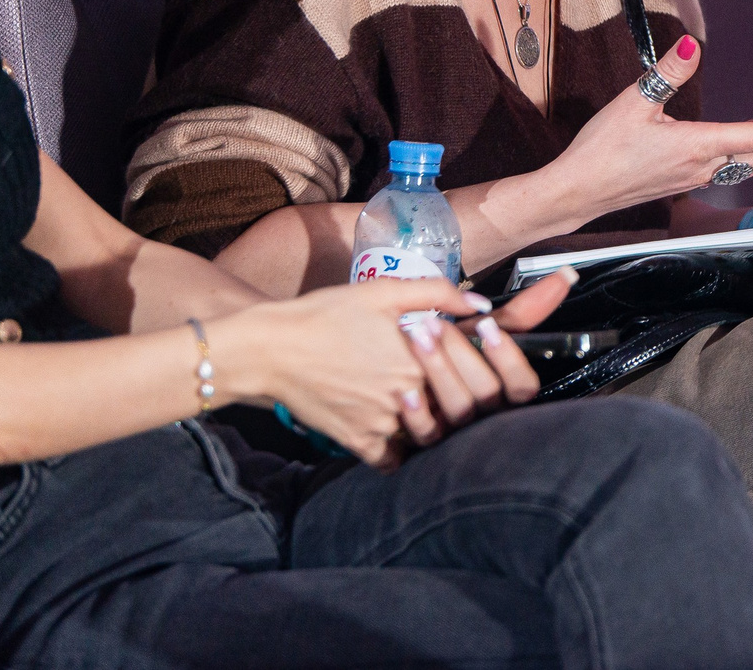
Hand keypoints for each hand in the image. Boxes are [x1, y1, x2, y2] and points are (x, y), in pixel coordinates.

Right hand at [209, 277, 494, 469]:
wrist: (271, 349)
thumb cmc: (326, 315)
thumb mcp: (384, 292)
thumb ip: (438, 294)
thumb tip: (481, 304)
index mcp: (418, 361)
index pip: (469, 375)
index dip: (472, 367)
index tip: (466, 359)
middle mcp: (405, 399)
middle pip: (453, 410)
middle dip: (457, 397)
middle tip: (451, 384)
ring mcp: (381, 425)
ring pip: (427, 437)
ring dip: (432, 424)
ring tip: (428, 405)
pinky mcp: (356, 442)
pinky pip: (391, 460)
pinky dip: (400, 452)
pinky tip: (400, 432)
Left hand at [392, 269, 582, 444]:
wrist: (406, 377)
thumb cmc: (454, 354)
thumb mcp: (485, 334)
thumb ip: (523, 312)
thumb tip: (567, 274)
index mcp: (507, 392)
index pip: (523, 386)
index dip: (508, 358)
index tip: (487, 326)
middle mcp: (488, 415)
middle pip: (486, 394)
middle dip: (462, 356)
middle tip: (434, 325)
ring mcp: (459, 434)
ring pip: (458, 411)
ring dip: (438, 372)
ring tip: (416, 339)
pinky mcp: (427, 446)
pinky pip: (427, 436)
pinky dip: (418, 414)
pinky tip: (406, 392)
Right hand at [545, 36, 752, 218]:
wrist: (576, 194)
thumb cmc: (600, 150)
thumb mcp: (633, 102)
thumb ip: (668, 71)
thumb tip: (694, 45)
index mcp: (698, 145)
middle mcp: (704, 166)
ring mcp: (695, 178)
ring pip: (752, 166)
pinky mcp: (683, 182)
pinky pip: (733, 172)